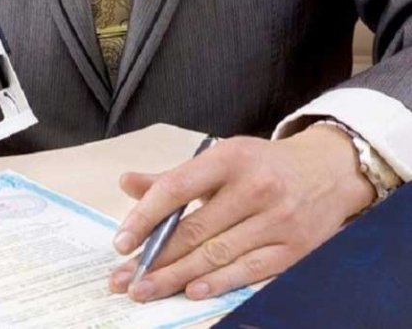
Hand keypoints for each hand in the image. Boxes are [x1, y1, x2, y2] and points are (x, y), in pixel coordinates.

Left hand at [109, 125, 374, 302]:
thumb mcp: (220, 158)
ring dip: (175, 277)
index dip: (144, 217)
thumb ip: (173, 177)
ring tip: (144, 290)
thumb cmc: (261, 166)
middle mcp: (255, 187)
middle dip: (153, 259)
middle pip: (194, 230)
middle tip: (123, 279)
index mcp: (230, 158)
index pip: (176, 189)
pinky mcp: (295, 248)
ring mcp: (278, 219)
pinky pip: (249, 270)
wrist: (328, 170)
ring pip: (217, 254)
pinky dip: (218, 283)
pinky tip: (190, 291)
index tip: (121, 242)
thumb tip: (127, 183)